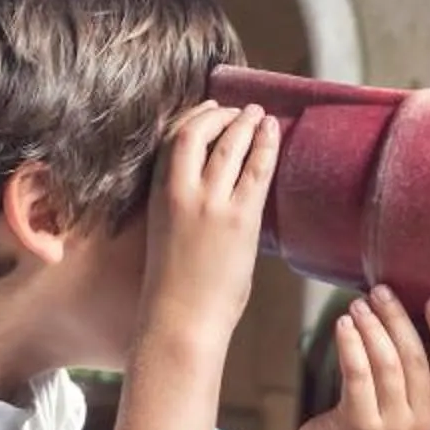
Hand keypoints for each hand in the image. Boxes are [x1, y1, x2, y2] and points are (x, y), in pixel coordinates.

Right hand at [141, 101, 278, 342]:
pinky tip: (273, 133)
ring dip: (245, 124)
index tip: (209, 109)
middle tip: (239, 110)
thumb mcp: (166, 235)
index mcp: (157, 196)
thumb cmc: (174, 288)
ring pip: (229, 146)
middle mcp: (180, 193)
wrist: (180, 320)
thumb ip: (182, 206)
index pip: (172, 140)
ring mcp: (210, 204)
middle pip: (197, 133)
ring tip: (258, 115)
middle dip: (220, 115)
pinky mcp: (239, 219)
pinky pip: (256, 171)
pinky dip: (266, 146)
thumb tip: (215, 188)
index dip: (193, 118)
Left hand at [293, 287, 429, 429]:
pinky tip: (344, 325)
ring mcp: (390, 427)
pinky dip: (350, 343)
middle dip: (396, 319)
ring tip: (358, 306)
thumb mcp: (413, 412)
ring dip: (371, 326)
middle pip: (415, 359)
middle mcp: (420, 423)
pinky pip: (357, 372)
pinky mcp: (359, 425)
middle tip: (381, 293)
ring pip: (386, 362)